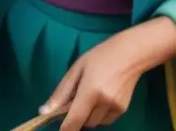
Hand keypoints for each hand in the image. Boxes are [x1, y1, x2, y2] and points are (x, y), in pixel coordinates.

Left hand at [41, 18, 175, 129]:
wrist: (131, 53)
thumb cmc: (101, 56)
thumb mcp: (77, 68)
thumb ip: (61, 92)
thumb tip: (44, 111)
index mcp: (90, 91)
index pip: (74, 121)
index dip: (65, 129)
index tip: (60, 129)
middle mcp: (104, 102)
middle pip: (84, 123)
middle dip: (78, 116)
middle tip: (78, 98)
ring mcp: (115, 107)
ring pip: (95, 123)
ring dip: (89, 115)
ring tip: (93, 94)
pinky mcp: (123, 109)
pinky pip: (106, 120)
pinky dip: (100, 114)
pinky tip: (104, 96)